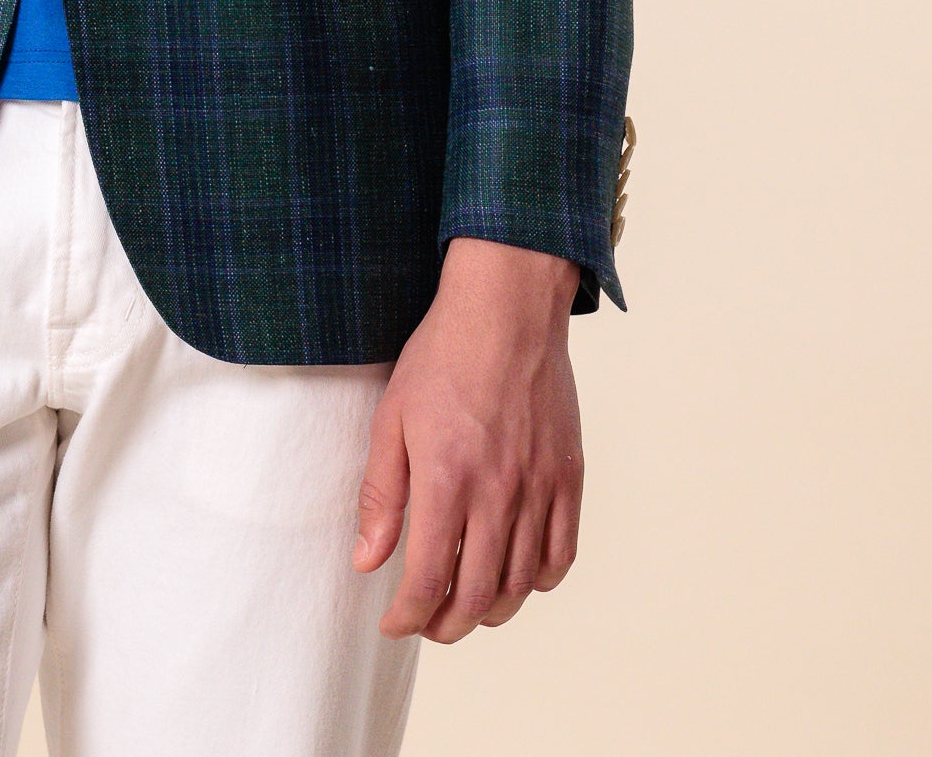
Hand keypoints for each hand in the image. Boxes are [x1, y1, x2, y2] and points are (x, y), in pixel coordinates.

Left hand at [353, 235, 582, 643]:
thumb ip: (380, 496)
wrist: (506, 311)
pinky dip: (537, 581)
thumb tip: (367, 561)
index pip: (429, 579)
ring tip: (466, 606)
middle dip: (446, 625)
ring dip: (491, 611)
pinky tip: (515, 576)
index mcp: (447, 479)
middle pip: (478, 595)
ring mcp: (540, 488)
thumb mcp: (392, 418)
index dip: (408, 616)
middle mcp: (498, 493)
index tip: (394, 622)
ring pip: (520, 585)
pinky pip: (560, 555)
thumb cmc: (442, 357)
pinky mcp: (568, 478)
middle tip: (427, 623)